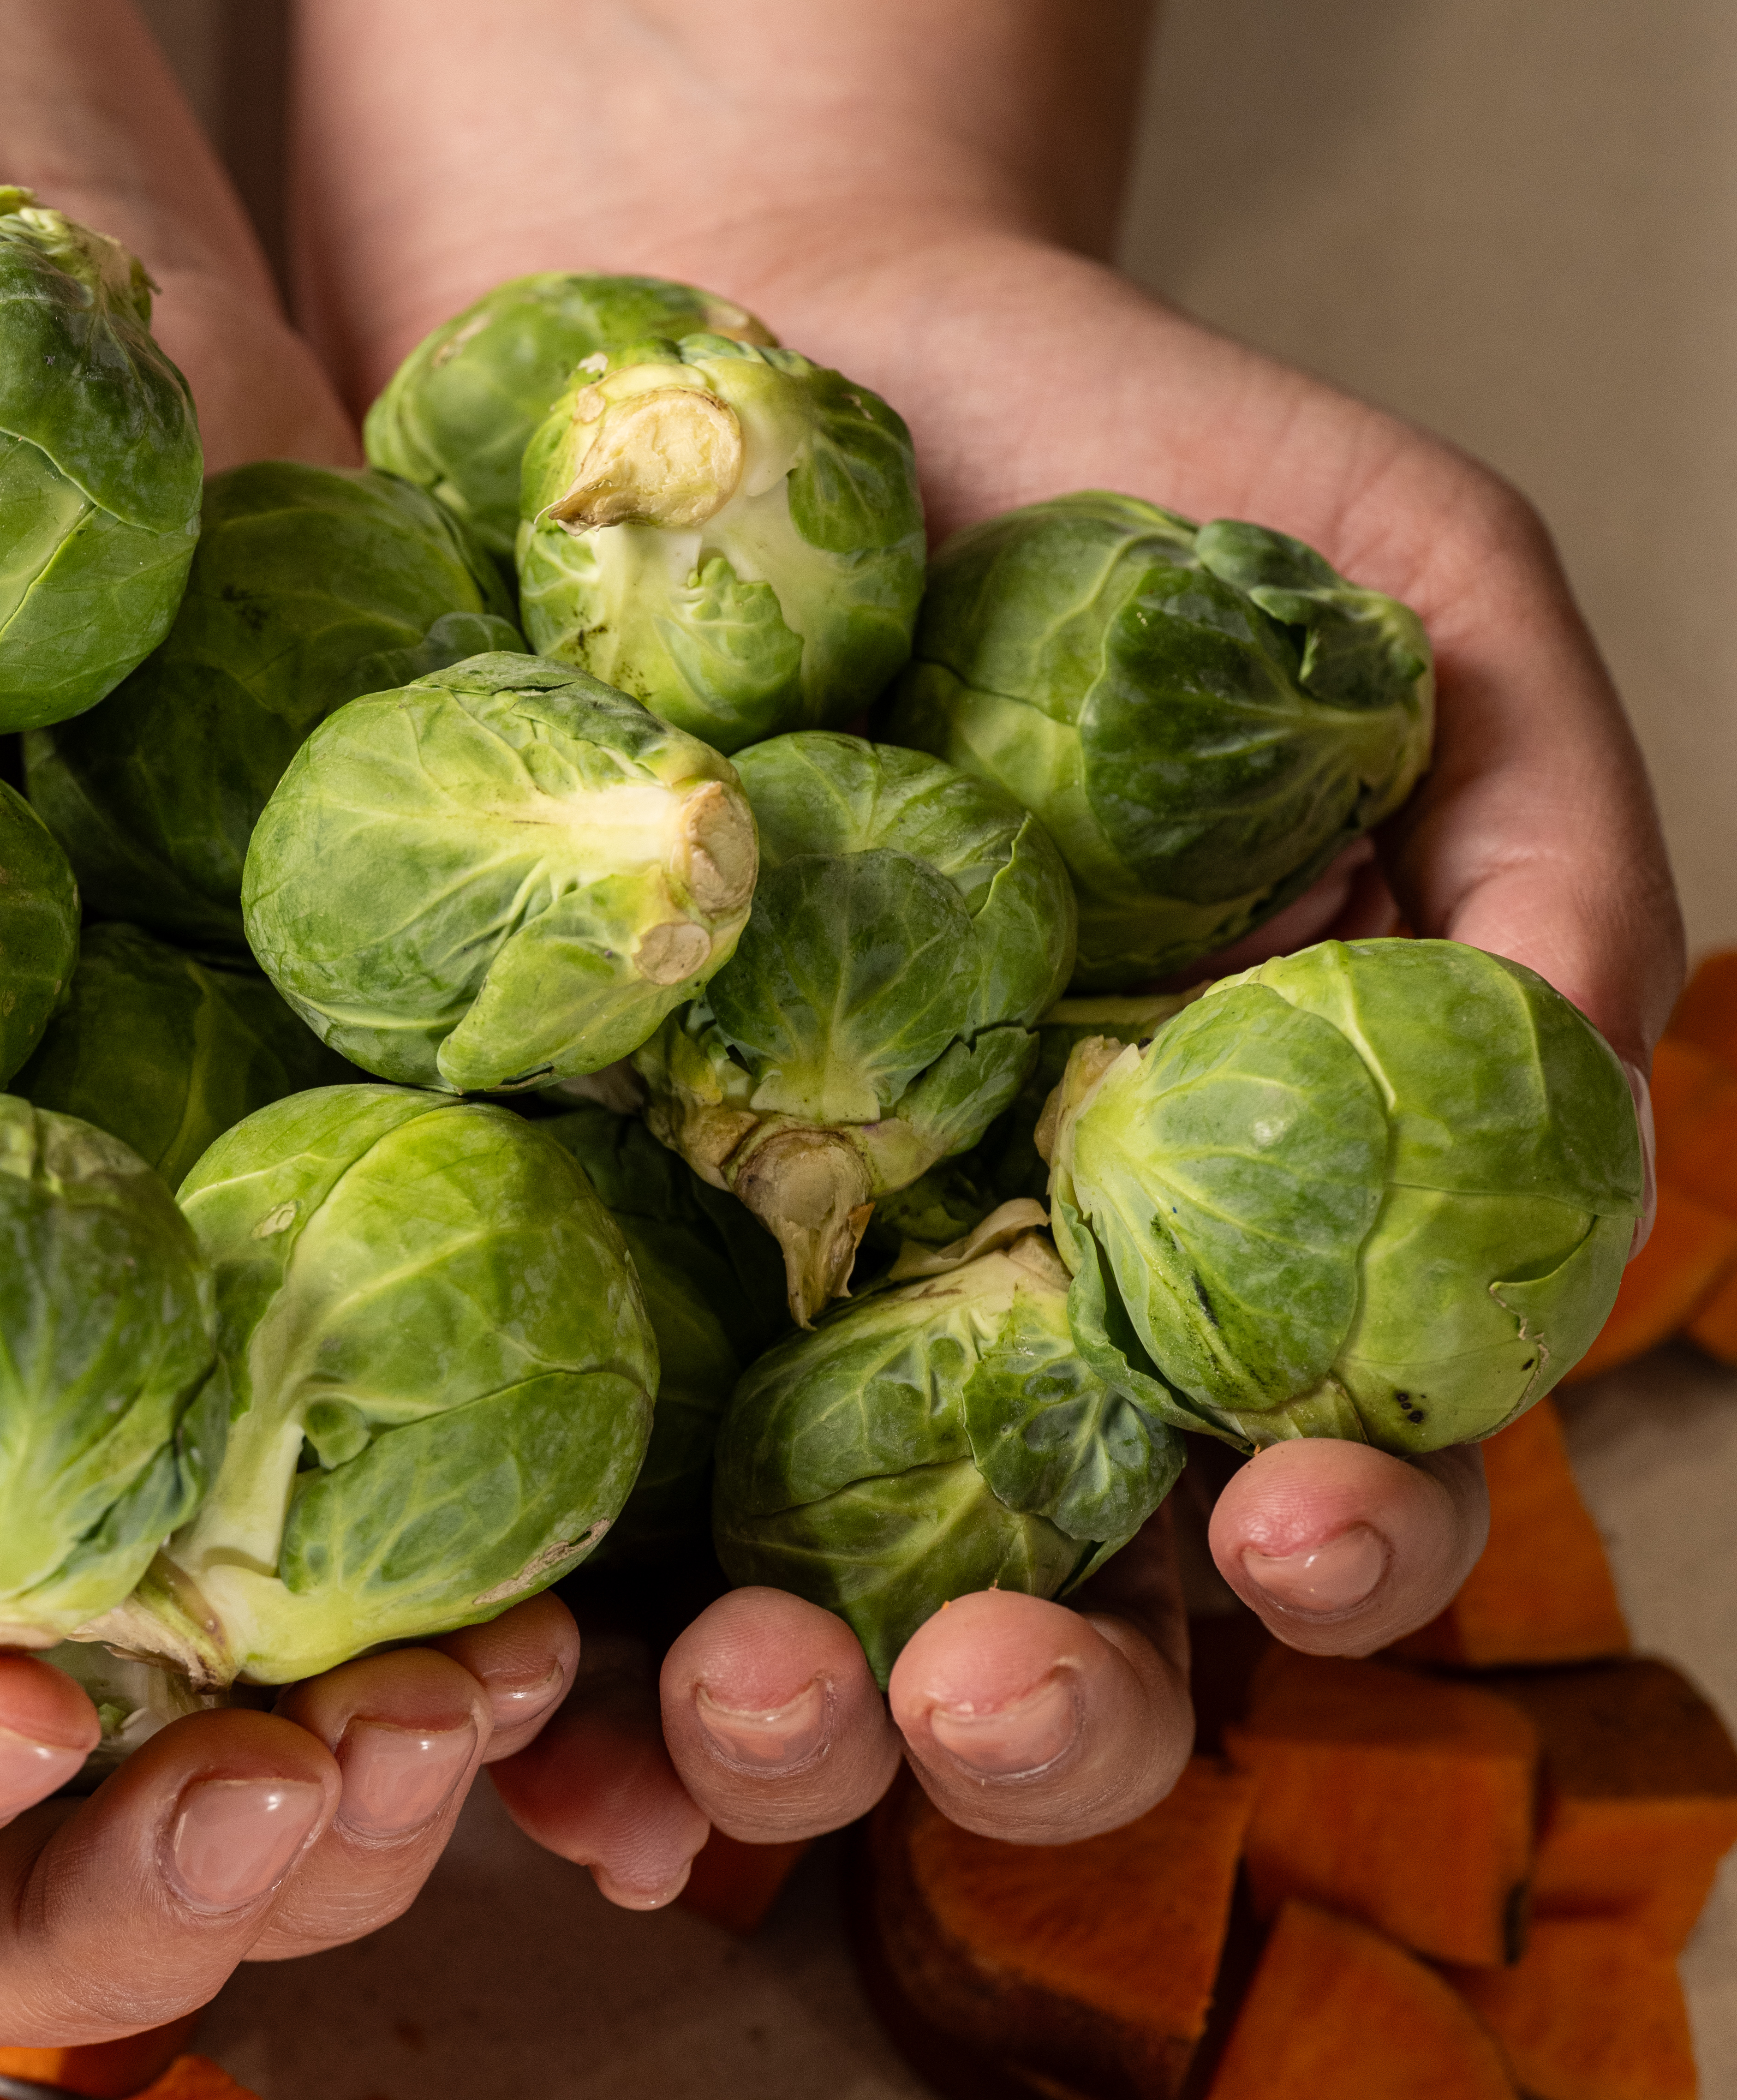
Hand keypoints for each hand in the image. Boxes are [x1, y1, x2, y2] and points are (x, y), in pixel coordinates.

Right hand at [0, 247, 585, 2055]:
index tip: (17, 1718)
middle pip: (17, 1834)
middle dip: (170, 1880)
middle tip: (328, 1785)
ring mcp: (179, 1395)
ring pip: (261, 1754)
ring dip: (385, 1797)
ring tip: (506, 1702)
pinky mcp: (385, 1283)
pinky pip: (482, 1542)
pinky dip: (567, 1648)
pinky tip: (647, 1637)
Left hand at [483, 229, 1680, 1898]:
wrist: (771, 360)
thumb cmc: (1133, 472)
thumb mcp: (1415, 588)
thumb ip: (1541, 841)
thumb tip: (1585, 1079)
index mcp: (1234, 1239)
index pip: (1334, 1479)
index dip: (1341, 1546)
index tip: (1281, 1526)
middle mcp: (1016, 1346)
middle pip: (1067, 1630)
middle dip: (1035, 1714)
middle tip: (962, 1682)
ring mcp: (774, 1346)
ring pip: (806, 1642)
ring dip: (781, 1739)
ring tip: (735, 1706)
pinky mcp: (560, 1302)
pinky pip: (552, 1547)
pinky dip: (542, 1681)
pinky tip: (514, 1728)